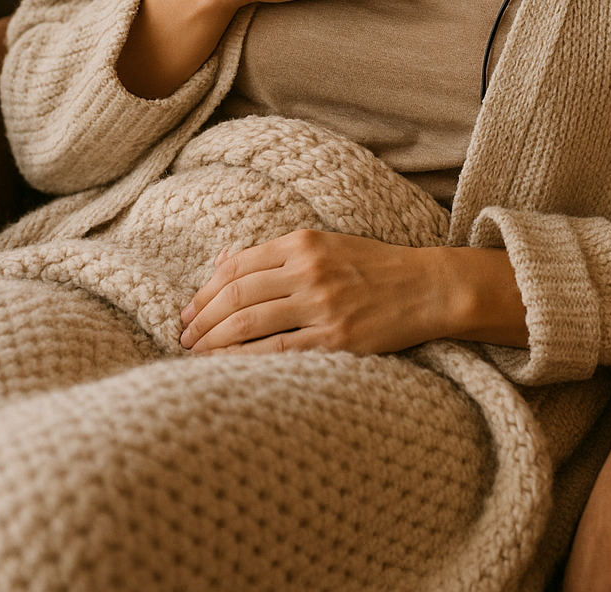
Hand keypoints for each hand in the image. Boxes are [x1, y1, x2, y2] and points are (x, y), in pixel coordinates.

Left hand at [178, 230, 528, 355]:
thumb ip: (277, 255)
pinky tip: (226, 368)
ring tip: (196, 353)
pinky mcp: (336, 338)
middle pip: (236, 294)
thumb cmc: (374, 267)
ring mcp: (322, 305)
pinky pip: (277, 352)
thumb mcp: (326, 245)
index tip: (187, 310)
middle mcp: (309, 270)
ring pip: (249, 323)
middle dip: (202, 318)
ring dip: (214, 340)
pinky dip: (244, 360)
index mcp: (304, 243)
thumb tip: (222, 263)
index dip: (205, 290)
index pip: (238, 265)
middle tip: (183, 337)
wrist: (427, 287)